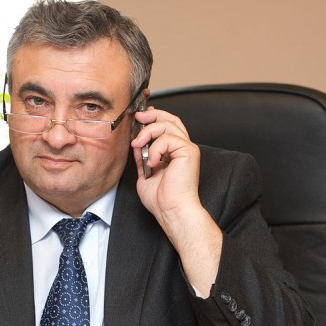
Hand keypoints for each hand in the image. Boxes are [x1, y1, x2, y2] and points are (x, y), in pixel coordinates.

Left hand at [131, 107, 221, 293]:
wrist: (171, 210)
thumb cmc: (162, 199)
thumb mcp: (144, 173)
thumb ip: (141, 157)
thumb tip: (136, 143)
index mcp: (174, 152)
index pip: (167, 125)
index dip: (154, 117)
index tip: (139, 118)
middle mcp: (182, 148)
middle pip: (171, 118)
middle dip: (152, 115)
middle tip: (138, 118)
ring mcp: (187, 148)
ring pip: (168, 125)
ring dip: (148, 132)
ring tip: (138, 145)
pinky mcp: (188, 151)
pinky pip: (168, 139)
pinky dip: (155, 148)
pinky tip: (152, 162)